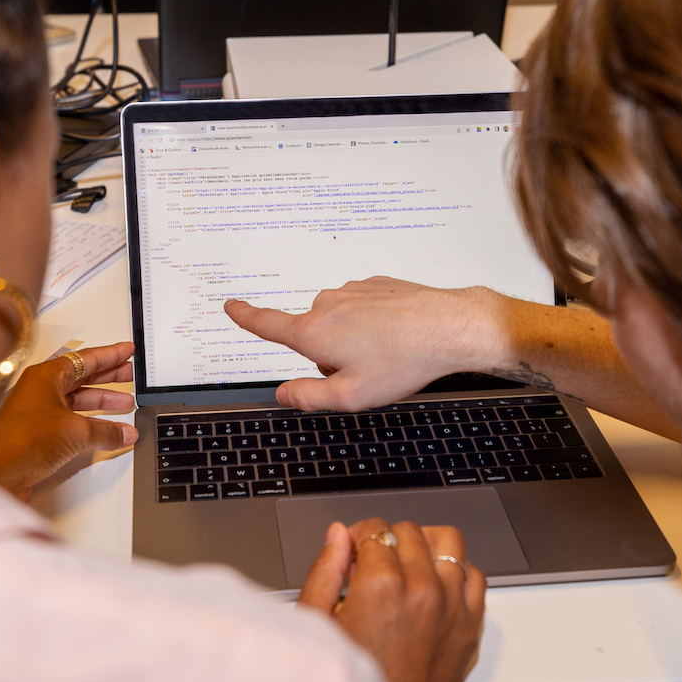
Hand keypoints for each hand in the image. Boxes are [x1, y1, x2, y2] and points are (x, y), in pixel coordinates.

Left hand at [0, 341, 136, 498]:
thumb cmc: (20, 441)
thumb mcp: (75, 431)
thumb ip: (105, 431)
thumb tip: (124, 432)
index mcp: (46, 376)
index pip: (85, 359)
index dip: (110, 354)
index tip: (126, 350)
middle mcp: (41, 391)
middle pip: (82, 378)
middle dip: (109, 376)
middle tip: (130, 373)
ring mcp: (39, 412)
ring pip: (78, 401)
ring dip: (102, 402)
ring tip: (125, 403)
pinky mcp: (39, 434)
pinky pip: (72, 422)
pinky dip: (92, 424)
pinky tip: (108, 431)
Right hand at [224, 278, 490, 411]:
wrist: (450, 327)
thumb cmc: (405, 360)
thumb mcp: (350, 396)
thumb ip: (308, 396)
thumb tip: (285, 393)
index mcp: (314, 332)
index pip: (267, 324)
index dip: (246, 317)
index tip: (232, 306)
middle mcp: (328, 304)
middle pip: (313, 336)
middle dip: (330, 356)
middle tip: (364, 370)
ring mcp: (353, 291)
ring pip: (340, 323)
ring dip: (355, 341)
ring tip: (388, 354)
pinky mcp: (376, 285)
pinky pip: (363, 310)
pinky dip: (374, 325)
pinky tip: (397, 337)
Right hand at [298, 517, 485, 681]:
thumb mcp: (316, 627)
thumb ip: (325, 572)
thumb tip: (337, 538)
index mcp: (382, 587)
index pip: (375, 529)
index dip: (357, 537)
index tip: (350, 552)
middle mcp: (424, 591)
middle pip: (410, 533)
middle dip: (387, 540)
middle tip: (370, 564)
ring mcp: (453, 609)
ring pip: (449, 543)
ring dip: (425, 547)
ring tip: (406, 564)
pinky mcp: (470, 630)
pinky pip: (475, 577)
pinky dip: (456, 572)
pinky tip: (434, 585)